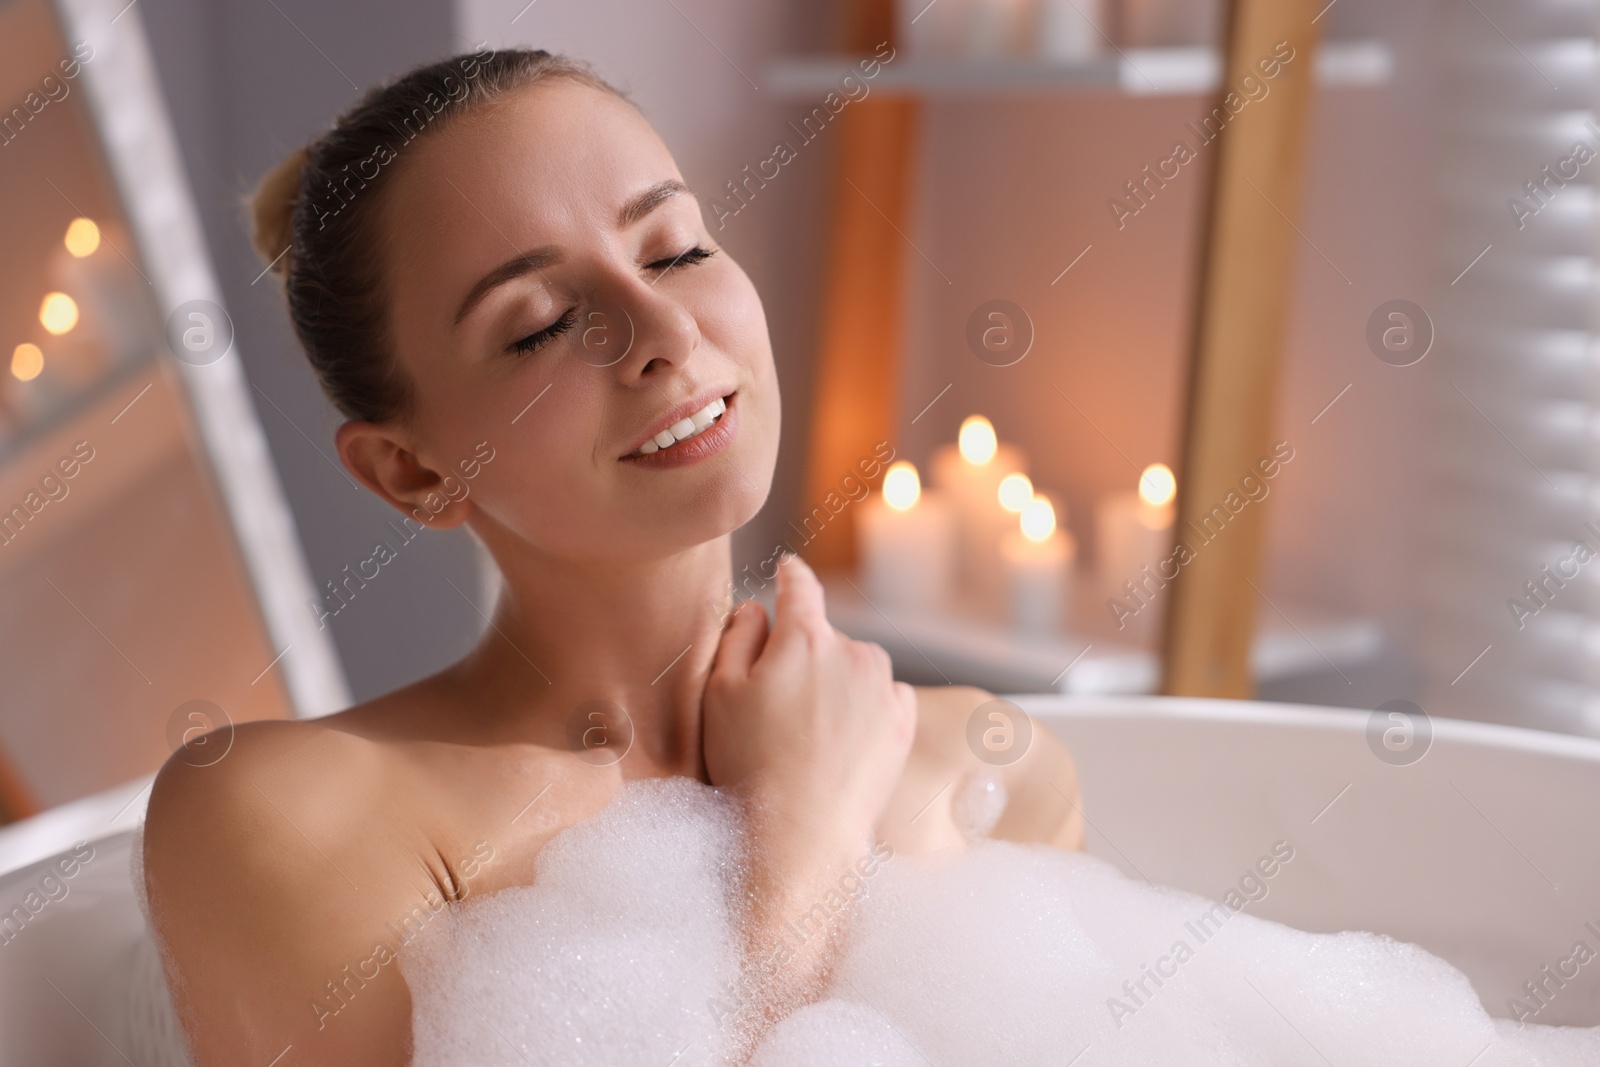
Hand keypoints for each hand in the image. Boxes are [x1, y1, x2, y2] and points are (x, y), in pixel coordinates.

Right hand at [702, 553, 916, 850]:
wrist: (802, 834)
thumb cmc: (749, 765)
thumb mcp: (719, 695)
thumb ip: (738, 638)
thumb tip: (758, 609)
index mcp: (804, 638)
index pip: (799, 587)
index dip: (790, 576)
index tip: (788, 569)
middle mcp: (853, 652)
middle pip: (825, 637)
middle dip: (804, 656)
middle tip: (775, 706)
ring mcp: (884, 688)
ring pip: (856, 667)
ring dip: (837, 683)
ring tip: (808, 733)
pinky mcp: (903, 724)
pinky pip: (884, 697)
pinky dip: (866, 709)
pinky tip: (839, 743)